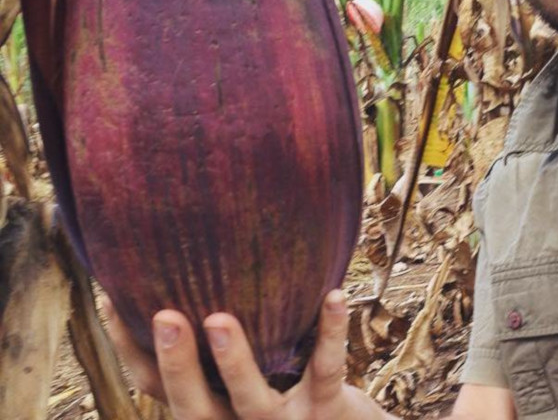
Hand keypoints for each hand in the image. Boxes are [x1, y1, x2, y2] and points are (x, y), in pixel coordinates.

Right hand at [103, 290, 388, 418]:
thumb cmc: (290, 386)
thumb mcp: (250, 371)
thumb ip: (219, 337)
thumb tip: (187, 263)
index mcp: (211, 411)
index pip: (156, 388)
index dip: (130, 349)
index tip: (111, 298)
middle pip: (194, 408)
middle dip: (177, 364)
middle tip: (163, 315)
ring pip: (251, 400)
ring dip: (235, 362)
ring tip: (219, 320)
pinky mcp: (327, 409)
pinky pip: (326, 370)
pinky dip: (330, 332)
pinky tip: (335, 296)